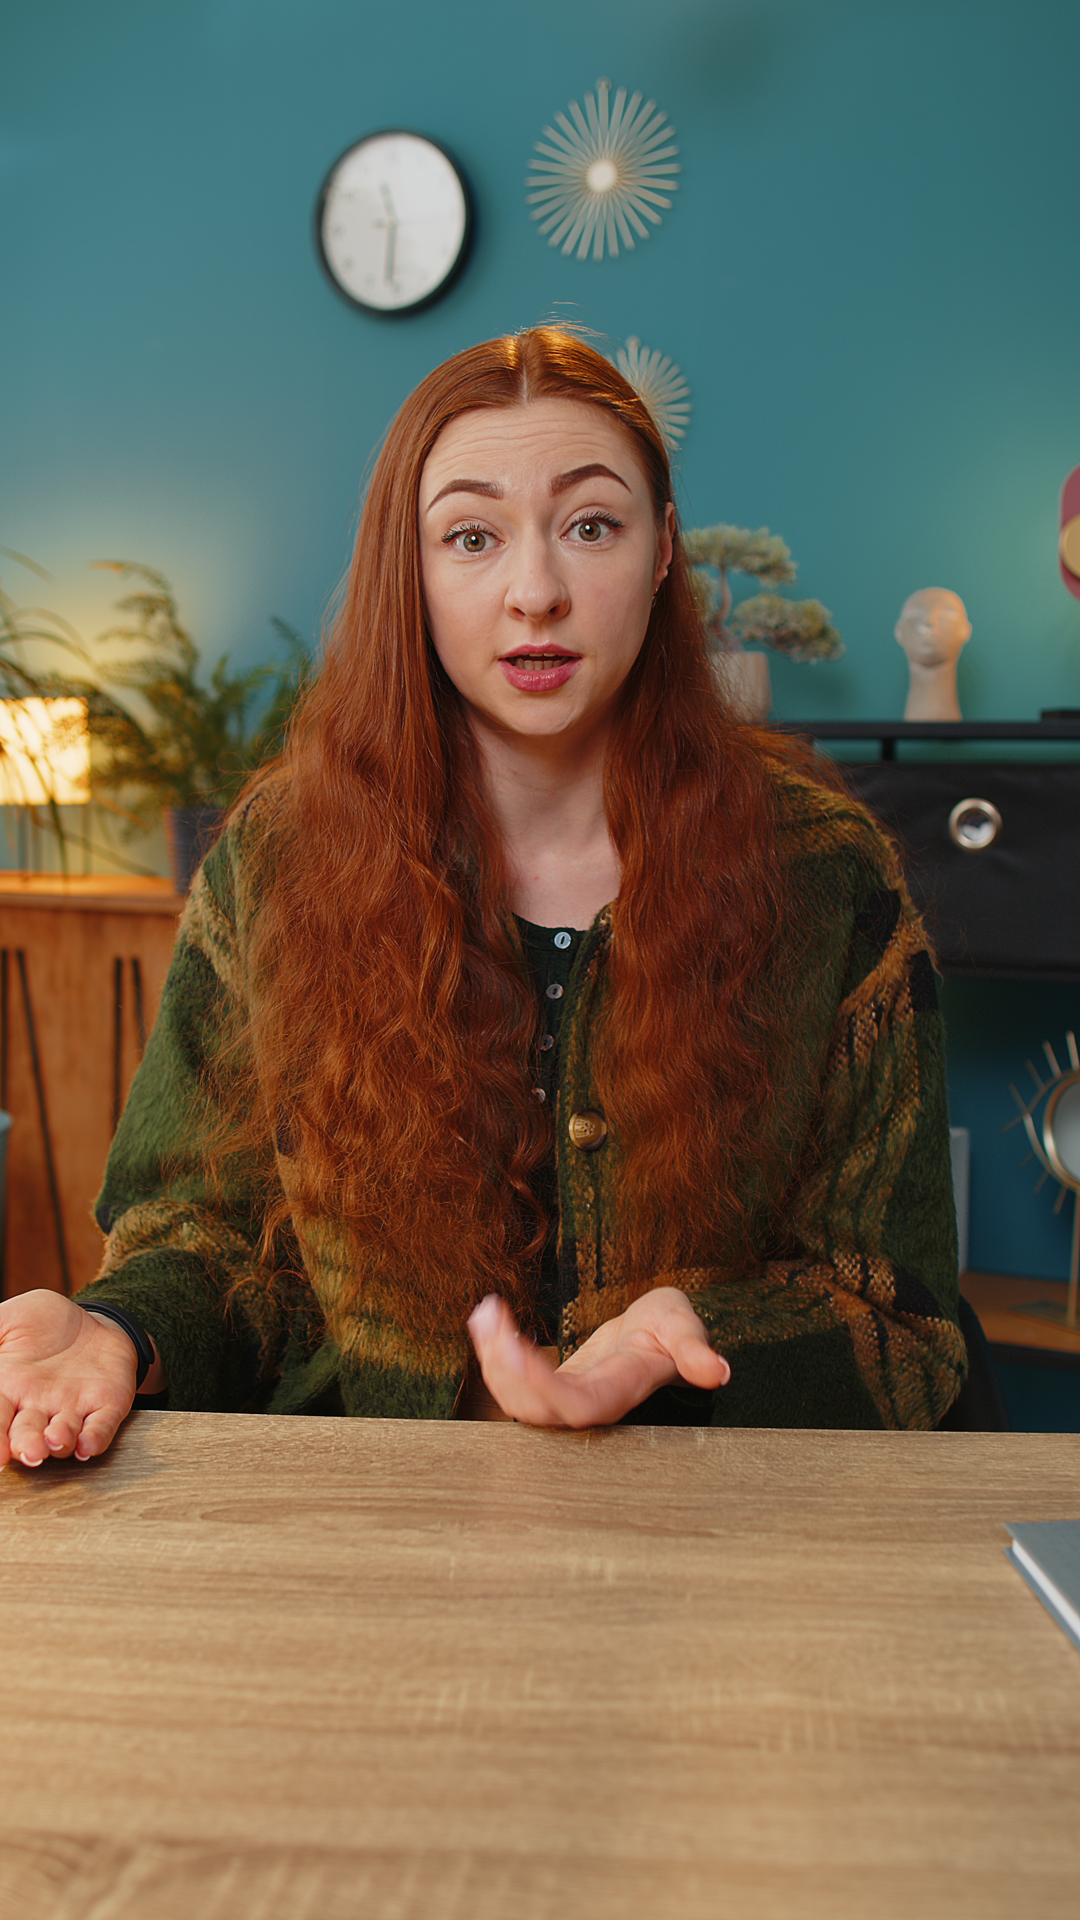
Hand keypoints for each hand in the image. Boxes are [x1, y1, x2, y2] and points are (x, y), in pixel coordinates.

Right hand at [0, 1290, 143, 1467]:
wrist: (89, 1319)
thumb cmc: (43, 1323)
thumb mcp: (8, 1320)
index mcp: (8, 1388)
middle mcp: (37, 1406)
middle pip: (27, 1433)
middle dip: (27, 1444)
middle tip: (29, 1451)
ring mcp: (72, 1409)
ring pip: (63, 1435)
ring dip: (60, 1441)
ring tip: (55, 1439)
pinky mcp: (106, 1405)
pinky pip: (101, 1426)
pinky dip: (95, 1438)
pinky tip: (88, 1446)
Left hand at [467, 1286, 729, 1428]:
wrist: (656, 1334)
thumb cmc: (672, 1329)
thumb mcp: (687, 1328)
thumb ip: (696, 1350)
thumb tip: (719, 1371)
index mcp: (621, 1389)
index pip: (579, 1405)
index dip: (545, 1389)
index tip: (517, 1352)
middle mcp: (589, 1402)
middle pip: (538, 1410)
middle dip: (505, 1371)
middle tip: (490, 1318)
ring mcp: (566, 1396)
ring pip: (519, 1400)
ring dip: (493, 1359)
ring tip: (485, 1313)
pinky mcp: (551, 1385)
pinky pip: (514, 1382)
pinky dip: (494, 1354)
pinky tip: (486, 1321)